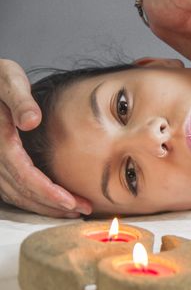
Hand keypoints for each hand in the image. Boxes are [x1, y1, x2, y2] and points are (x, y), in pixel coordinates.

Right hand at [0, 59, 91, 216]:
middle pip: (22, 191)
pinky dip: (33, 199)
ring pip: (16, 194)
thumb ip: (20, 99)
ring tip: (74, 210)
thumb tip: (31, 121)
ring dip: (44, 206)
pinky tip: (53, 202)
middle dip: (52, 204)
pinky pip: (12, 190)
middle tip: (83, 210)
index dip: (47, 192)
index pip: (23, 175)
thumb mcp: (8, 79)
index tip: (71, 201)